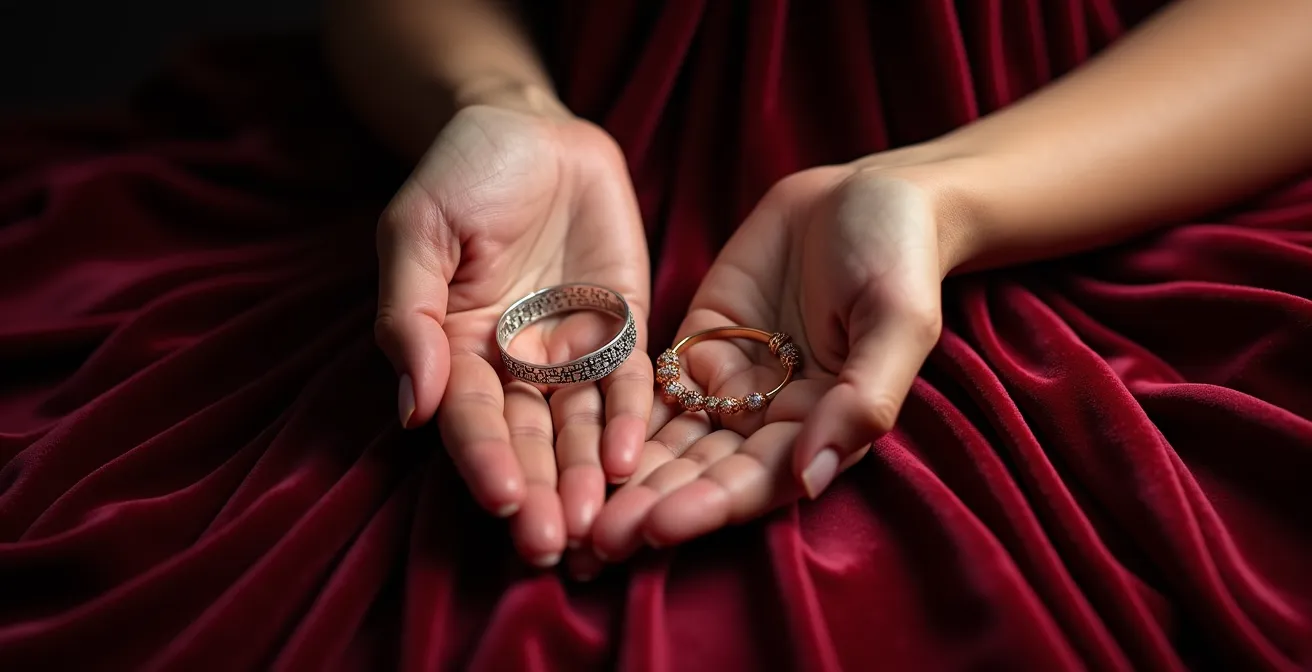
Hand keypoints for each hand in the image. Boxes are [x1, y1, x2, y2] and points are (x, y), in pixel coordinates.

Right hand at [375, 99, 651, 566]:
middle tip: (550, 543)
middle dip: (539, 492)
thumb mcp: (416, 231)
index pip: (469, 417)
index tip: (500, 499)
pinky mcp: (623, 331)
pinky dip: (631, 420)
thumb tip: (411, 407)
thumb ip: (410, 316)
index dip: (483, 458)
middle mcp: (514, 366)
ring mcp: (572, 353)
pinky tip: (632, 460)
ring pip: (581, 427)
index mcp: (456, 350)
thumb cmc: (461, 174)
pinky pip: (631, 384)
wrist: (531, 127)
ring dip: (587, 475)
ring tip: (597, 522)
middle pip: (528, 440)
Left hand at [591, 151, 971, 559]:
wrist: (868, 193)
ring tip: (568, 510)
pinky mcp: (696, 346)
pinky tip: (567, 445)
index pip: (757, 482)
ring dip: (622, 478)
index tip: (655, 528)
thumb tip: (812, 479)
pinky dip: (613, 418)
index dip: (706, 506)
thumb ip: (864, 398)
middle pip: (701, 474)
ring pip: (667, 441)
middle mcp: (770, 419)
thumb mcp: (897, 320)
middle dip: (648, 506)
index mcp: (821, 427)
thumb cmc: (899, 256)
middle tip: (590, 542)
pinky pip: (649, 389)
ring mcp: (730, 383)